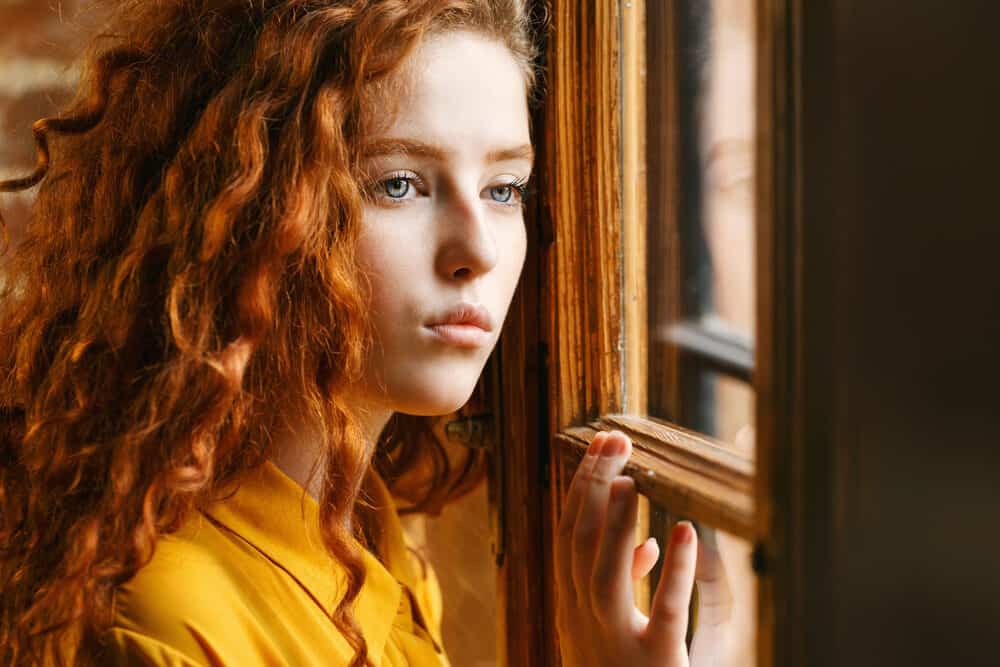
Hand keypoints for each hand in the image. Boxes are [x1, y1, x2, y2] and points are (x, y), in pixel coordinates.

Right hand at [555, 431, 732, 666]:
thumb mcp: (622, 630)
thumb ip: (630, 585)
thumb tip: (647, 542)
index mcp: (575, 610)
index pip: (568, 536)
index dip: (580, 487)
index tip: (597, 446)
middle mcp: (583, 623)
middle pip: (579, 543)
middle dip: (592, 487)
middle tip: (612, 439)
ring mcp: (614, 645)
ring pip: (603, 574)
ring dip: (615, 522)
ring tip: (632, 478)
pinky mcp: (655, 665)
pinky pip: (663, 612)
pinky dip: (671, 572)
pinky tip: (683, 532)